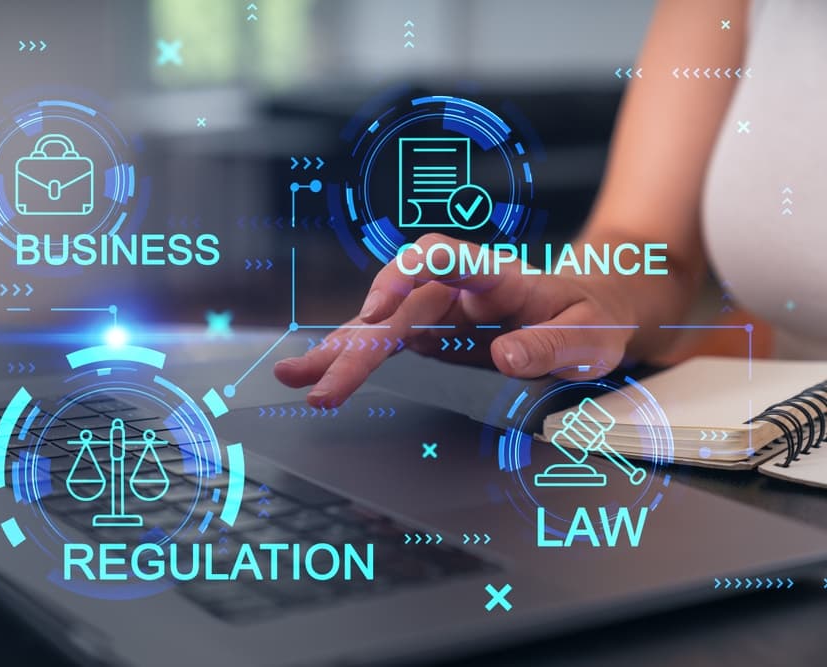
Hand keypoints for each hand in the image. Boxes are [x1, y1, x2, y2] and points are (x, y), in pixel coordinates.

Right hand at [274, 233, 635, 406]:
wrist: (596, 307)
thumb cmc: (595, 317)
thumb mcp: (593, 336)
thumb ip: (550, 345)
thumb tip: (504, 358)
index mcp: (500, 276)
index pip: (444, 257)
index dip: (404, 275)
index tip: (379, 311)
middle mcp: (460, 287)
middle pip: (399, 305)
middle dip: (357, 343)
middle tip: (323, 381)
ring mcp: (442, 309)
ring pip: (381, 323)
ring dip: (338, 348)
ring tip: (295, 375)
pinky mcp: (433, 332)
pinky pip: (386, 342)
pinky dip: (353, 357)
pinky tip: (321, 371)